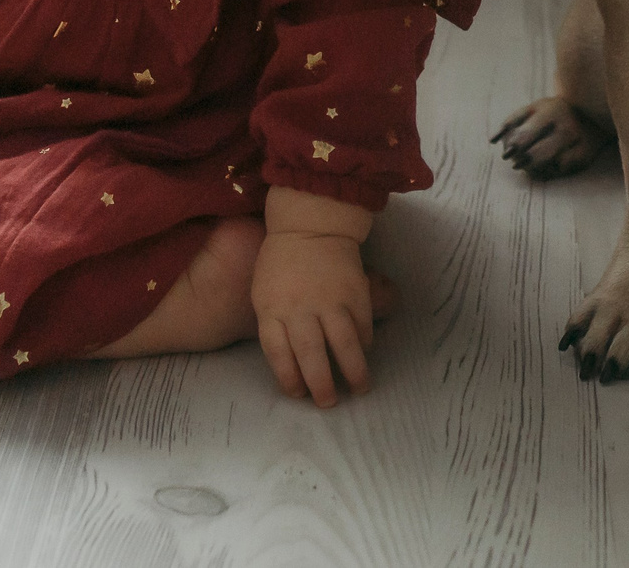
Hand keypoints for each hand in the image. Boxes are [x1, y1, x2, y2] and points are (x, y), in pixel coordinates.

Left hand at [251, 228, 374, 406]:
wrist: (309, 224)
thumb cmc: (280, 262)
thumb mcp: (263, 293)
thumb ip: (273, 324)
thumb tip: (290, 362)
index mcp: (272, 310)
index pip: (279, 354)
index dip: (289, 379)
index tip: (298, 393)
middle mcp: (301, 308)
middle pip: (311, 355)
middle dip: (322, 385)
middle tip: (328, 403)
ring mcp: (330, 299)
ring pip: (344, 344)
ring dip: (354, 371)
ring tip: (360, 388)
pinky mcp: (354, 291)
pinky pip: (362, 324)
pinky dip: (365, 343)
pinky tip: (364, 352)